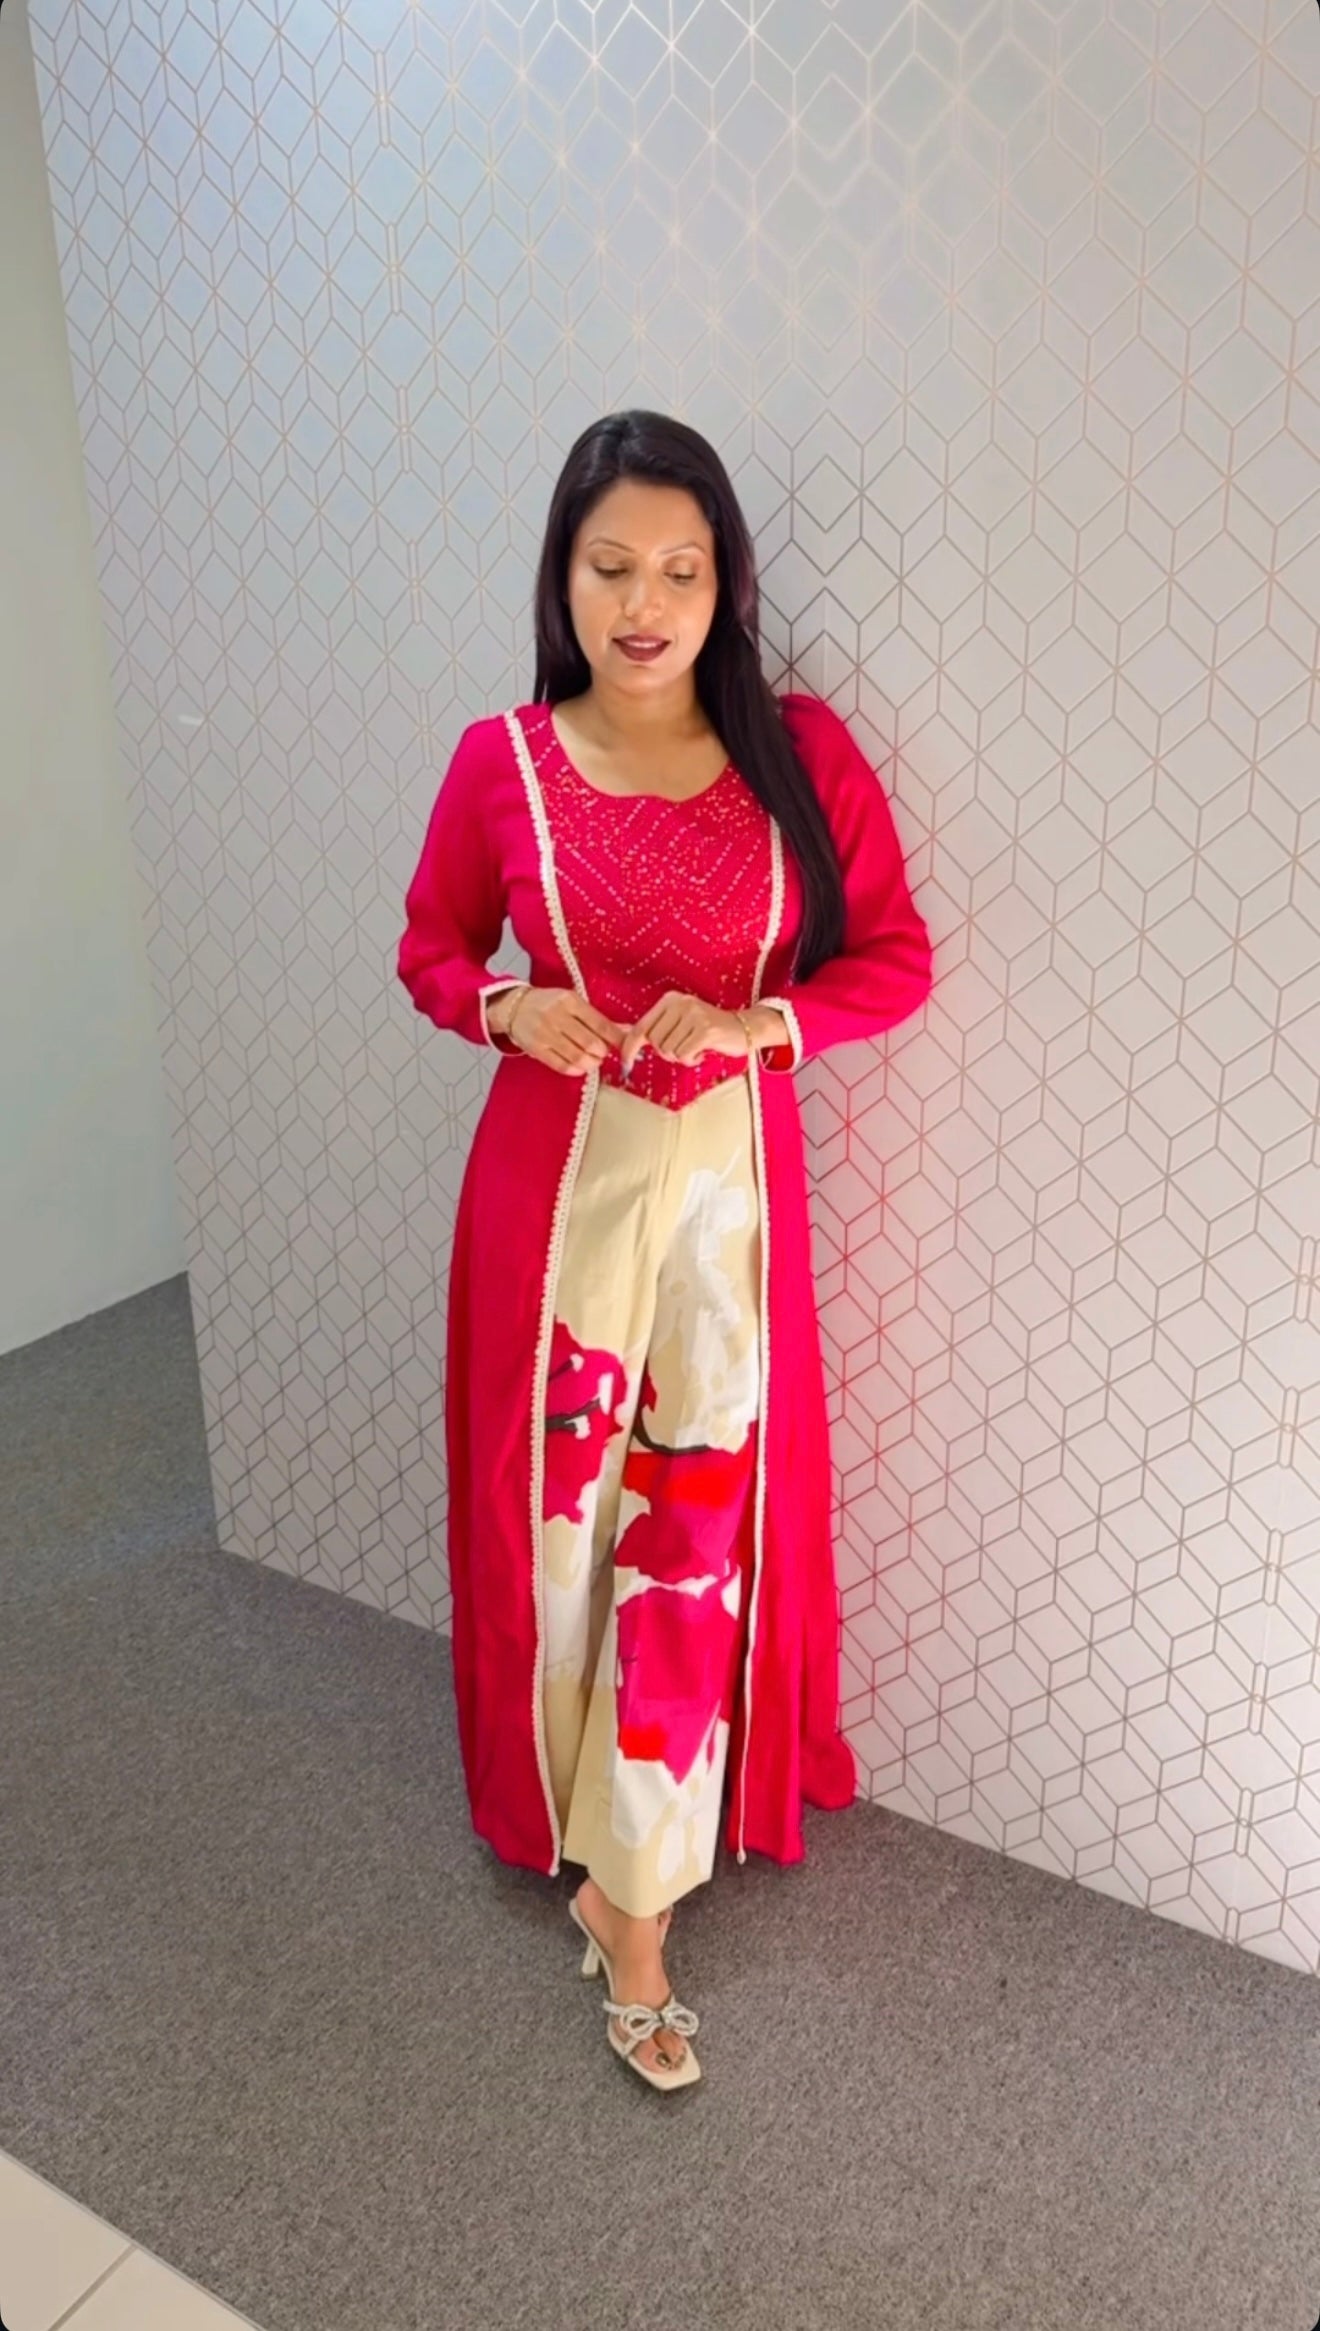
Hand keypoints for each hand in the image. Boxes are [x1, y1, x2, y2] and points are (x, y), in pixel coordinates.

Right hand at [494, 985, 627, 1075]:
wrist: (515, 1007)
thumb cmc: (549, 1005)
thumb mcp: (573, 1003)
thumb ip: (597, 1019)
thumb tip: (627, 1031)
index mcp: (569, 1001)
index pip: (600, 1023)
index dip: (616, 1038)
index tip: (626, 1047)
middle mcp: (557, 1016)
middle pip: (590, 1043)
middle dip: (602, 1052)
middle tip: (602, 1053)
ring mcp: (545, 1033)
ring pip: (577, 1057)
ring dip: (591, 1063)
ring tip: (592, 1061)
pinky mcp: (536, 1049)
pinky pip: (561, 1065)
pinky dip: (575, 1070)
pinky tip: (580, 1067)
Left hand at [619, 993, 754, 1077]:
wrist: (744, 1027)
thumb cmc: (707, 1030)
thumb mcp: (679, 1022)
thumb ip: (655, 1029)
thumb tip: (625, 1043)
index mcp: (670, 999)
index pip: (640, 1027)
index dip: (629, 1048)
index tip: (625, 1063)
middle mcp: (680, 1003)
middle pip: (654, 1043)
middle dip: (666, 1052)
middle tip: (684, 1048)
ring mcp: (693, 1015)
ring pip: (669, 1051)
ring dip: (681, 1057)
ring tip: (695, 1047)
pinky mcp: (705, 1030)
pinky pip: (684, 1055)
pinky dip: (692, 1060)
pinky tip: (702, 1052)